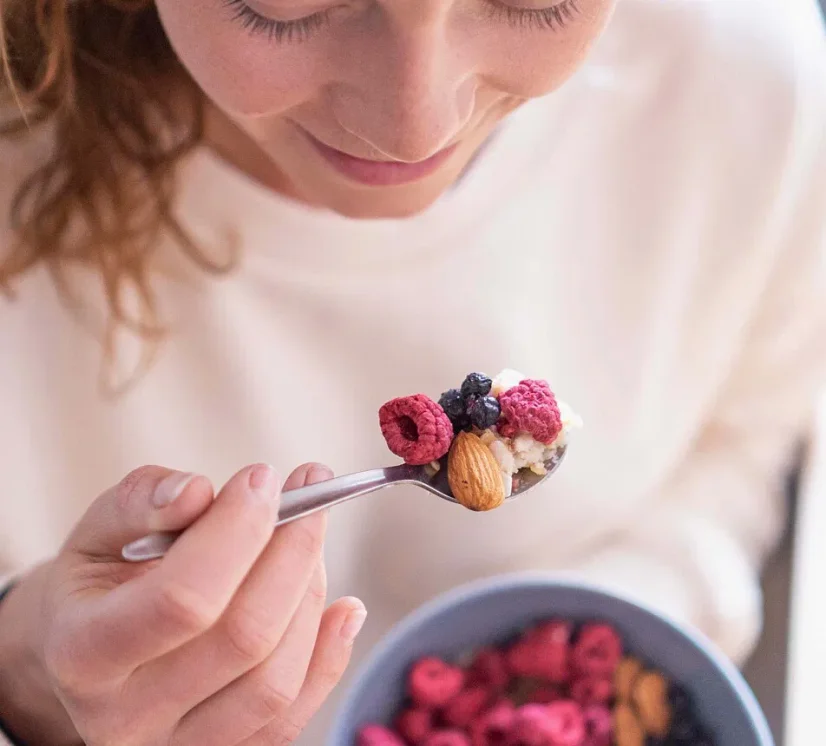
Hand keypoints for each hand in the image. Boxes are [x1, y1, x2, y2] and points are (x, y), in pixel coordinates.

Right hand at [0, 463, 365, 745]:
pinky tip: (344, 606)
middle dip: (292, 550)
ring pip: (276, 681)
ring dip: (311, 592)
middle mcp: (128, 717)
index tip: (263, 477)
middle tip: (310, 491)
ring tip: (308, 536)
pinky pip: (294, 715)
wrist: (90, 649)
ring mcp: (180, 745)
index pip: (182, 599)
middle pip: (244, 638)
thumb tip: (197, 492)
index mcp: (85, 653)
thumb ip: (142, 502)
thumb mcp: (100, 529)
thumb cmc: (102, 580)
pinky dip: (330, 655)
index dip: (237, 533)